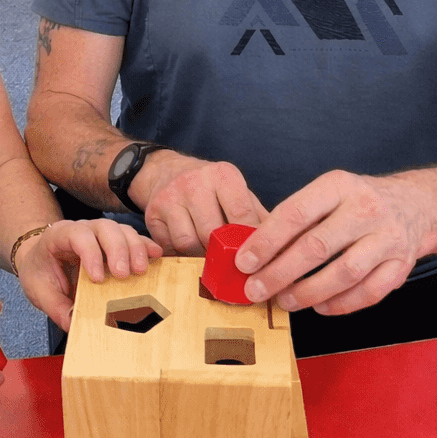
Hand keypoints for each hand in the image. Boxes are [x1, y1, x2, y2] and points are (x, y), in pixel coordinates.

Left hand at [16, 219, 162, 330]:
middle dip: (117, 250)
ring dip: (134, 248)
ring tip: (141, 270)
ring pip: (122, 230)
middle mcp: (83, 228)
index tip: (97, 278)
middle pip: (105, 228)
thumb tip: (73, 325)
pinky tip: (156, 256)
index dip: (90, 253)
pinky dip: (145, 245)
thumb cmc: (41, 272)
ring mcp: (101, 232)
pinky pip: (133, 237)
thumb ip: (56, 307)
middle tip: (124, 274)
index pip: (77, 235)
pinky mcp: (115, 241)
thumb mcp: (39, 291)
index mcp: (60, 236)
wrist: (42, 259)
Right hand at [132, 152, 268, 255]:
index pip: (242, 214)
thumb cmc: (211, 189)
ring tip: (209, 257)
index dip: (250, 241)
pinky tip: (189, 251)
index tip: (257, 260)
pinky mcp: (152, 212)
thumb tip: (284, 249)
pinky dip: (180, 255)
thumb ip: (259, 219)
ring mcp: (170, 196)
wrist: (166, 171)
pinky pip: (169, 246)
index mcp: (223, 175)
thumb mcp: (237, 193)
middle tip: (232, 266)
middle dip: (223, 253)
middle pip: (212, 232)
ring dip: (200, 256)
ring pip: (188, 242)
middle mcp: (195, 182)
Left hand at [235, 170, 431, 314]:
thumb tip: (253, 251)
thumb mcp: (329, 193)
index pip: (296, 213)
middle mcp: (366, 208)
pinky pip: (369, 293)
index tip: (244, 262)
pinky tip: (319, 307)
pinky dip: (340, 304)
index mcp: (339, 185)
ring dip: (308, 292)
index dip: (267, 241)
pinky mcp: (402, 264)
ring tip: (285, 301)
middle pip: (317, 247)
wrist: (414, 204)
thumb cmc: (356, 202)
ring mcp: (388, 237)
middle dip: (280, 273)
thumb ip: (296, 217)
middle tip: (256, 290)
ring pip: (344, 273)